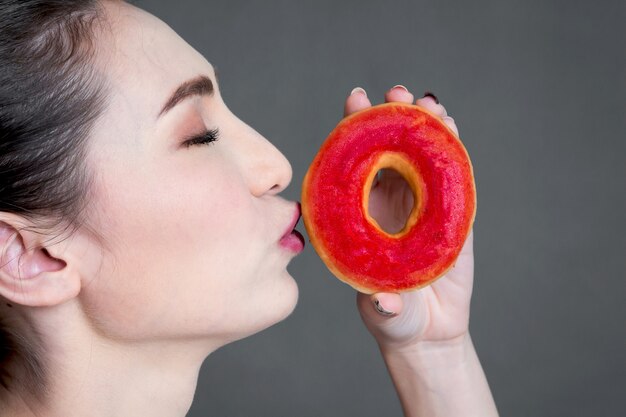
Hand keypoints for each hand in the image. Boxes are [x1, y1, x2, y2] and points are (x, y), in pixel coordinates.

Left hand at [344, 86, 472, 351]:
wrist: (430, 331)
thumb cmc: (396, 318)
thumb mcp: (385, 311)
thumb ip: (384, 306)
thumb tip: (381, 302)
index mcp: (363, 216)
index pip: (355, 166)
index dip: (355, 133)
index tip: (354, 104)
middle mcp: (389, 204)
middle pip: (389, 151)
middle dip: (391, 117)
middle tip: (394, 93)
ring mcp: (422, 205)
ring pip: (421, 155)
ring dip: (425, 125)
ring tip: (427, 102)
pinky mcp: (453, 212)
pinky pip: (451, 172)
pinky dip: (451, 147)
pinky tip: (450, 124)